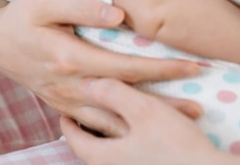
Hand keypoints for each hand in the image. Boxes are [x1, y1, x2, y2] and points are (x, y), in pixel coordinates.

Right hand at [0, 0, 201, 134]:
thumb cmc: (23, 15)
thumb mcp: (48, 2)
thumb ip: (83, 7)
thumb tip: (120, 15)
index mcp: (71, 58)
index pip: (127, 67)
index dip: (162, 68)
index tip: (192, 67)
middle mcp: (71, 86)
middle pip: (125, 100)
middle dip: (164, 105)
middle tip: (198, 109)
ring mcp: (65, 100)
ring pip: (110, 120)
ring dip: (144, 123)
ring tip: (175, 124)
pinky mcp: (61, 105)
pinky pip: (92, 125)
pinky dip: (116, 130)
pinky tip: (134, 133)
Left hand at [61, 78, 239, 164]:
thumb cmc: (174, 144)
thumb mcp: (142, 111)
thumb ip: (113, 94)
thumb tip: (86, 83)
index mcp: (103, 157)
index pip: (74, 139)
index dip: (67, 122)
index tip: (64, 111)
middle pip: (91, 149)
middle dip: (87, 130)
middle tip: (82, 114)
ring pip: (113, 154)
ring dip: (110, 136)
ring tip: (111, 121)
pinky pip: (132, 157)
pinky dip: (131, 144)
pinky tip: (143, 135)